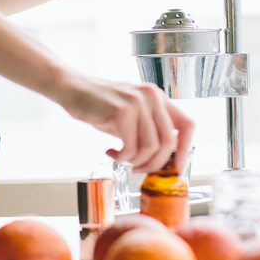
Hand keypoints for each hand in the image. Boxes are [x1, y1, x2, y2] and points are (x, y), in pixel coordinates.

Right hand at [55, 71, 194, 173]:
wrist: (72, 90)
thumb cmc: (100, 105)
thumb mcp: (132, 115)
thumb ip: (149, 131)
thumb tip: (162, 161)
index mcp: (159, 97)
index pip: (188, 124)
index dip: (185, 150)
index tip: (175, 167)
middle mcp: (152, 96)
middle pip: (169, 142)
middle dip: (155, 163)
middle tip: (138, 169)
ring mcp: (138, 102)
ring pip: (151, 147)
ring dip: (135, 161)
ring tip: (121, 158)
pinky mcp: (122, 111)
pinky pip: (130, 147)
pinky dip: (121, 157)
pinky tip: (111, 151)